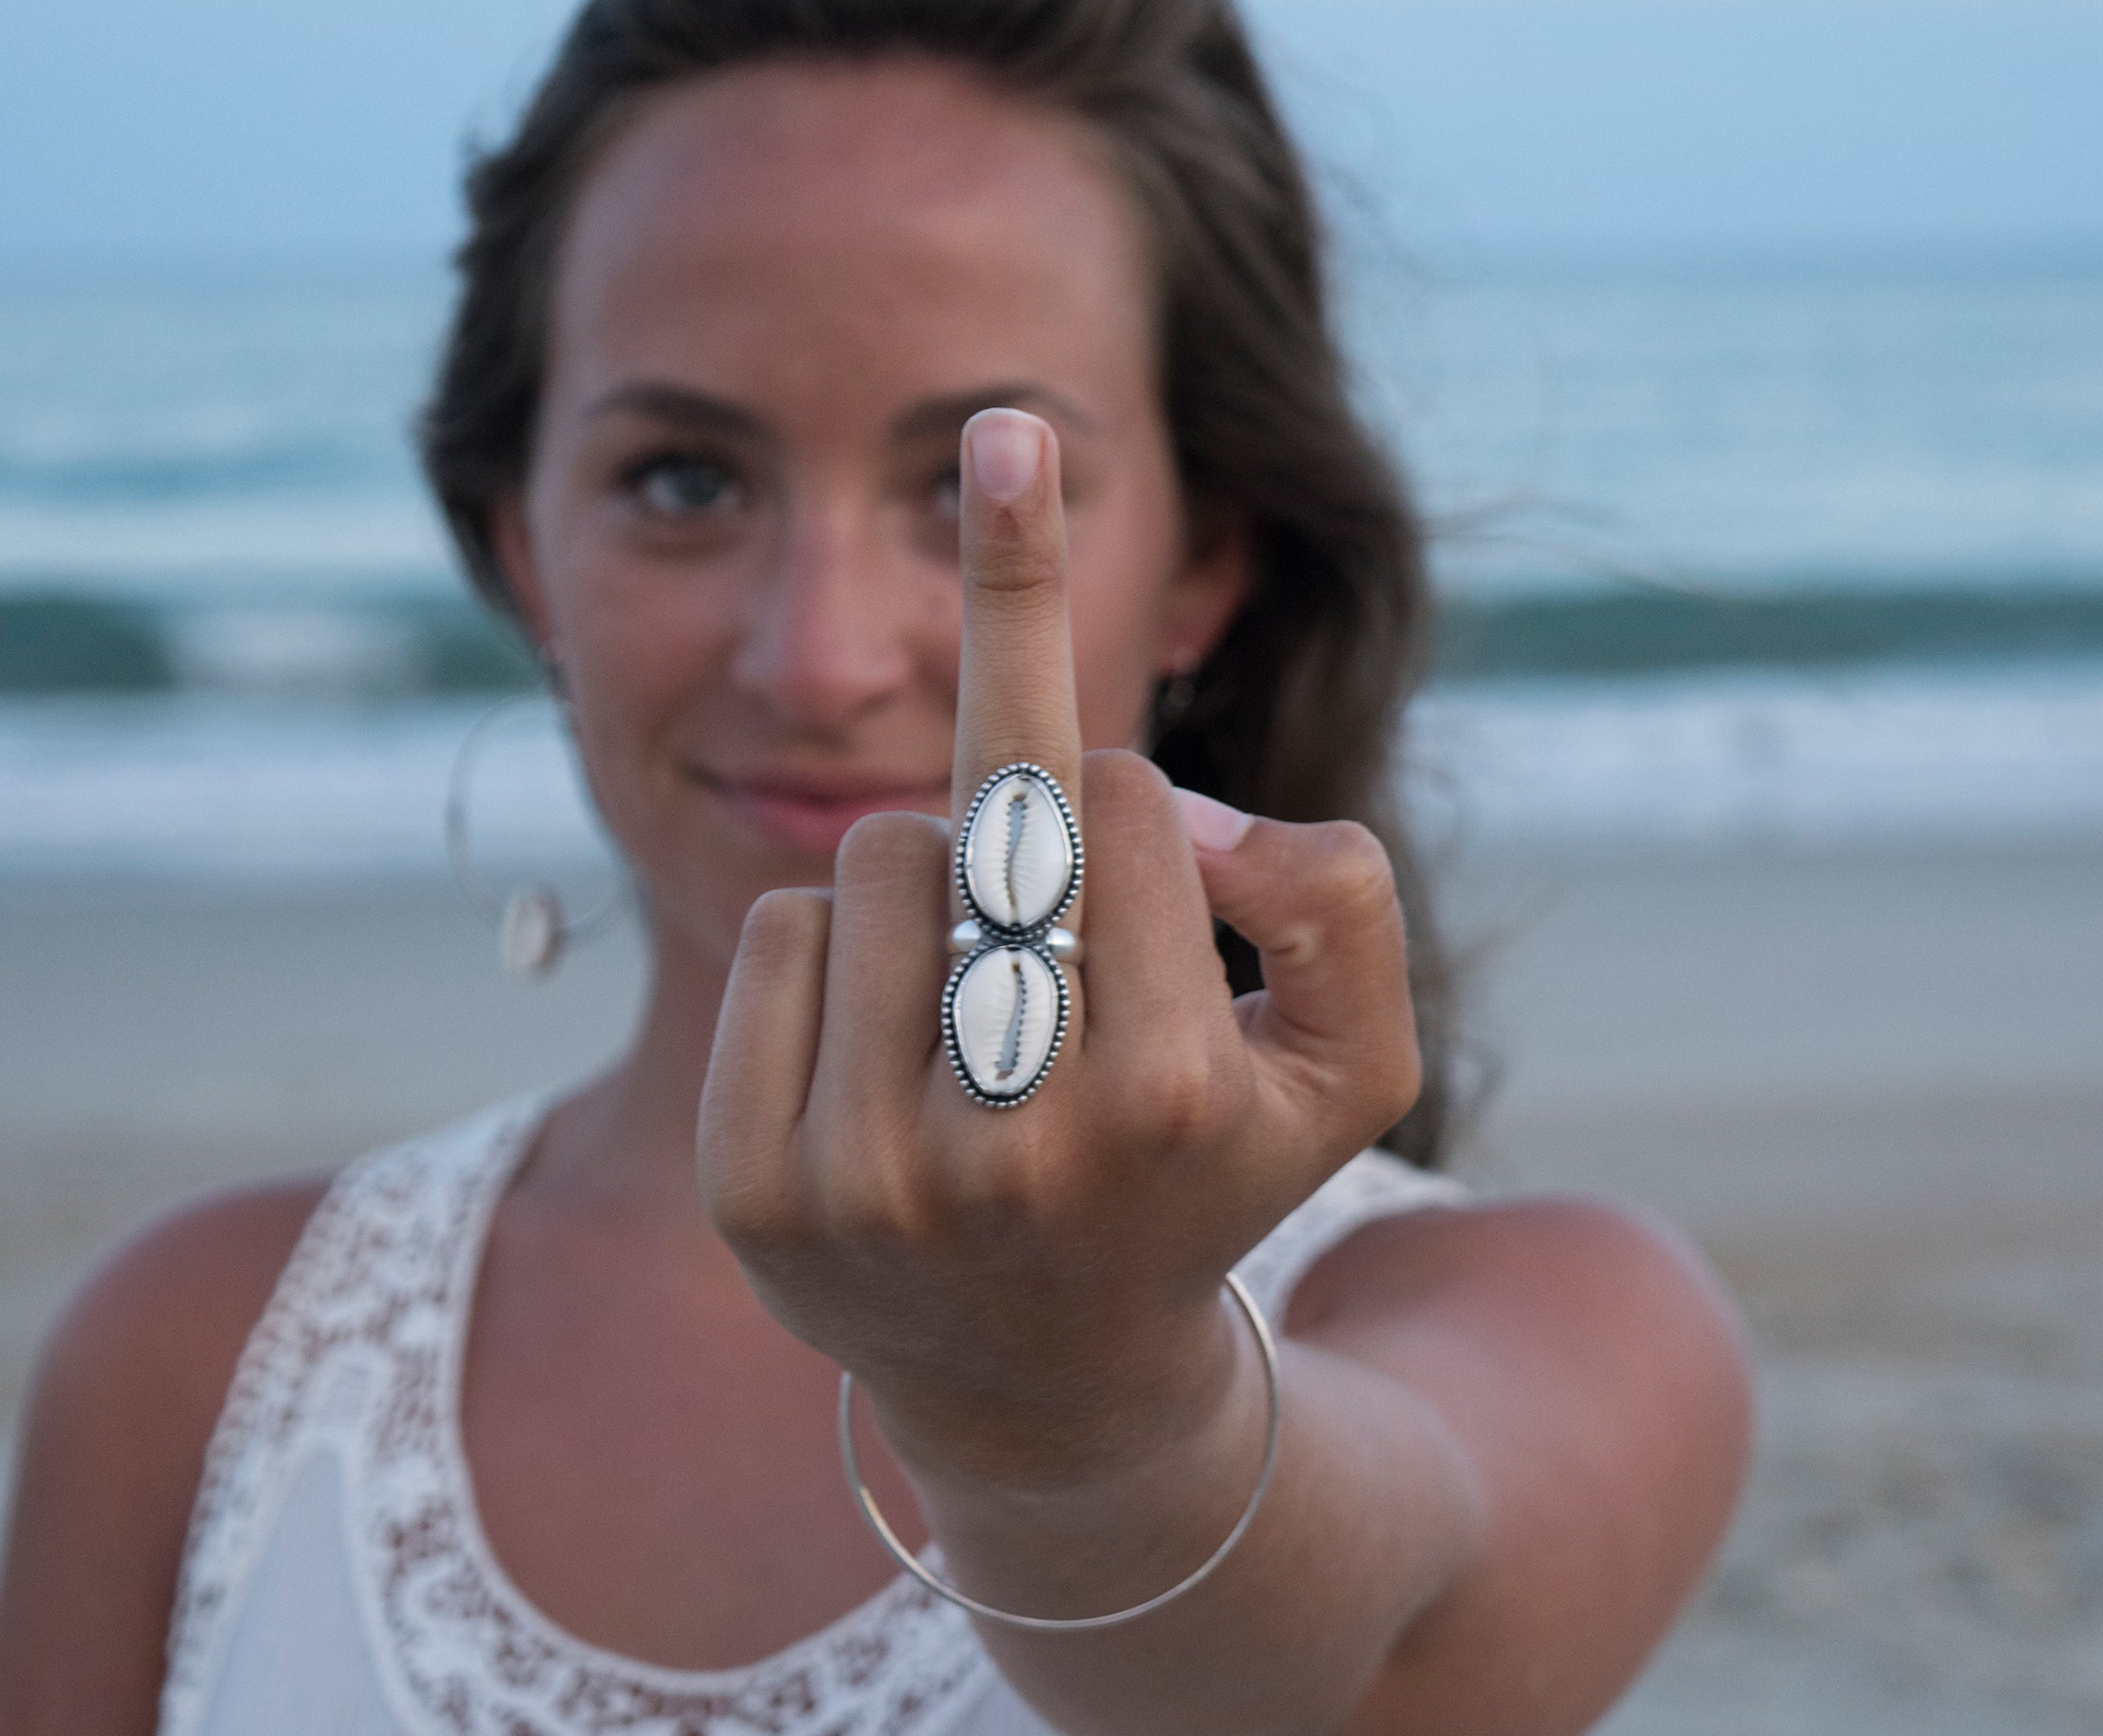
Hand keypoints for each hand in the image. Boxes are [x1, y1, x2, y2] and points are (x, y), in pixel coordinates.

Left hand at [698, 407, 1422, 1492]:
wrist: (1051, 1392)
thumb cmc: (1204, 1174)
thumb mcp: (1348, 1065)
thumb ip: (1334, 904)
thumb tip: (1178, 810)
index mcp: (1172, 1097)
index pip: (1125, 798)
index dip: (1140, 801)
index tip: (1138, 840)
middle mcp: (1015, 1147)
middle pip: (993, 812)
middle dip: (1023, 799)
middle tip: (1012, 709)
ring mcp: (867, 1175)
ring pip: (881, 855)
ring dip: (935, 885)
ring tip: (975, 991)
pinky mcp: (754, 1190)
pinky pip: (777, 929)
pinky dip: (834, 947)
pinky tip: (886, 1042)